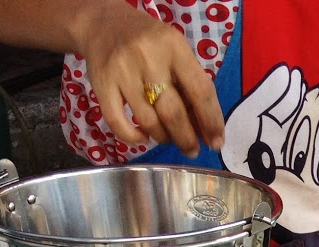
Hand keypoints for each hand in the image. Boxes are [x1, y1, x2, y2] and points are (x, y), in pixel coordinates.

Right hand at [76, 2, 224, 155]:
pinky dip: (133, 137)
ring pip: (148, 121)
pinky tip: (143, 137)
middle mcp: (148, 58)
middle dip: (187, 139)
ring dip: (163, 137)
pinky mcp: (102, 84)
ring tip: (168, 138)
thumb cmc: (149, 43)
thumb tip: (206, 129)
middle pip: (174, 112)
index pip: (200, 91)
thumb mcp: (175, 51)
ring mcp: (123, 72)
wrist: (103, 24)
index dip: (211, 122)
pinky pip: (118, 123)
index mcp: (174, 47)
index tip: (216, 142)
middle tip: (192, 150)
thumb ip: (190, 84)